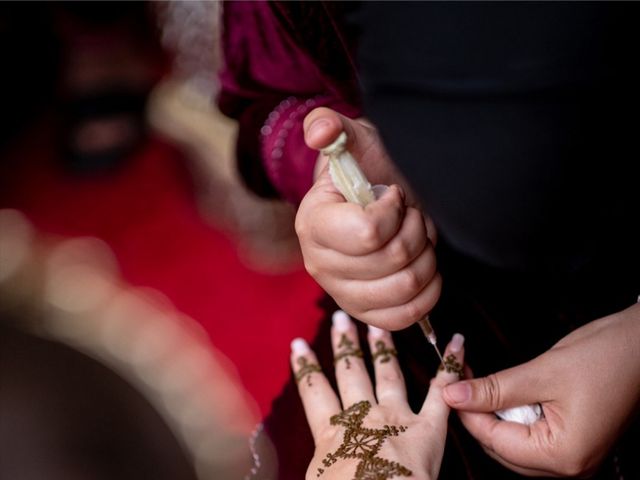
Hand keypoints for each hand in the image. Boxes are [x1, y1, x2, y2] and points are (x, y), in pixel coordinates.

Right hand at [291, 310, 465, 479]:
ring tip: (378, 328)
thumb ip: (319, 459)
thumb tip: (319, 461)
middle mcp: (363, 417)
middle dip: (345, 345)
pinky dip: (451, 366)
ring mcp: (396, 418)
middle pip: (351, 373)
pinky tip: (456, 343)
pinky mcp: (429, 428)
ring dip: (383, 348)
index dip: (306, 368)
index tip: (299, 345)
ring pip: (388, 374)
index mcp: (332, 432)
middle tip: (340, 319)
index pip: (315, 393)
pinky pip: (441, 392)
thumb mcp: (317, 479)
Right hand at [296, 108, 439, 329]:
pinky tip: (424, 268)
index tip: (393, 195)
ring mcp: (342, 292)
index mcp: (313, 223)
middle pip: (393, 260)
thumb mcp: (352, 139)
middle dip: (415, 230)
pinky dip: (426, 293)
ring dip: (425, 258)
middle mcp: (320, 264)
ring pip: (404, 288)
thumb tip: (320, 132)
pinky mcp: (365, 311)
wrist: (373, 198)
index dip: (394, 211)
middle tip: (410, 215)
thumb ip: (331, 126)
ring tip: (417, 238)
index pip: (368, 233)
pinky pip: (403, 317)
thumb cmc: (366, 170)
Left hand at [443, 303, 639, 476]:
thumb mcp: (542, 372)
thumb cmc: (606, 357)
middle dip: (478, 414)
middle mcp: (572, 464)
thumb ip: (495, 389)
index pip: (496, 441)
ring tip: (478, 382)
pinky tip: (504, 392)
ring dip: (494, 414)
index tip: (448, 387)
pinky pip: (533, 434)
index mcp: (564, 455)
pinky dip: (514, 414)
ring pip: (516, 442)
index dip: (468, 414)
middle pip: (503, 447)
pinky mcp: (577, 438)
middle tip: (460, 381)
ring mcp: (576, 454)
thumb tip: (455, 395)